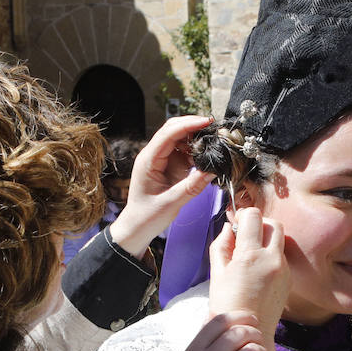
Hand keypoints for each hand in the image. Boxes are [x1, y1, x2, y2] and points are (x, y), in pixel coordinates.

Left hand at [109, 115, 215, 257]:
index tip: (206, 122)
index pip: (168, 134)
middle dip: (194, 126)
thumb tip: (211, 170)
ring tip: (214, 141)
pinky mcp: (170, 166)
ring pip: (180, 139)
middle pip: (174, 130)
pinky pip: (185, 152)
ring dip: (196, 138)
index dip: (188, 125)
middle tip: (214, 128)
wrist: (137, 227)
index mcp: (148, 160)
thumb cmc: (147, 216)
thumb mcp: (171, 203)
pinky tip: (207, 155)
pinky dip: (196, 150)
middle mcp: (153, 156)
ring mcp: (162, 160)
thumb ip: (192, 186)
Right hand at [208, 208, 287, 350]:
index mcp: (250, 255)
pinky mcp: (289, 279)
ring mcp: (283, 269)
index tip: (237, 224)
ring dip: (267, 240)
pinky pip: (282, 257)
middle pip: (273, 223)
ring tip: (251, 255)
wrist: (248, 331)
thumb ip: (222, 245)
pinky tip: (259, 271)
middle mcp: (271, 259)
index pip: (253, 216)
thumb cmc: (227, 304)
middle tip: (246, 236)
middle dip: (260, 224)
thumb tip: (228, 227)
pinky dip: (271, 256)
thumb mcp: (217, 273)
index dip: (243, 215)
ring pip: (280, 240)